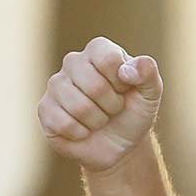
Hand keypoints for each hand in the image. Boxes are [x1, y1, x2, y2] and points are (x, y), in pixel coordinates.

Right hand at [38, 36, 162, 170]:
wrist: (119, 145)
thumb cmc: (134, 112)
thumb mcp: (150, 93)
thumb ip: (147, 73)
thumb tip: (128, 69)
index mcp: (97, 50)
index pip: (107, 59)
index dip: (121, 82)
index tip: (124, 89)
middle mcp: (73, 62)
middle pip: (94, 85)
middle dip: (111, 105)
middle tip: (113, 108)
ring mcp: (55, 85)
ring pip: (78, 107)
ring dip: (97, 121)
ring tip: (99, 119)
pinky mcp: (44, 109)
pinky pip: (63, 123)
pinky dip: (81, 133)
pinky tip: (84, 130)